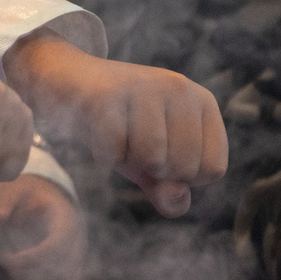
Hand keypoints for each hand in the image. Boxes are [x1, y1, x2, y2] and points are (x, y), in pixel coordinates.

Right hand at [0, 33, 225, 216]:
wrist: (67, 78)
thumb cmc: (118, 122)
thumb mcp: (150, 159)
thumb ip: (170, 189)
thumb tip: (174, 201)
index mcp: (202, 101)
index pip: (213, 169)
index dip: (183, 177)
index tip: (161, 153)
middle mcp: (179, 87)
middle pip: (184, 168)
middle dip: (154, 171)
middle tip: (133, 143)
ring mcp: (144, 87)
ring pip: (152, 159)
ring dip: (127, 161)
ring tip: (117, 136)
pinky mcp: (106, 94)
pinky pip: (114, 151)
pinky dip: (103, 155)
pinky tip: (97, 132)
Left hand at [0, 174, 85, 279]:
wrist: (44, 195)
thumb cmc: (26, 193)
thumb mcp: (13, 189)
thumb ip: (3, 202)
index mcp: (65, 220)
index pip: (55, 246)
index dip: (32, 258)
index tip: (5, 260)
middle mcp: (77, 241)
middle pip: (62, 270)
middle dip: (32, 275)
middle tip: (7, 266)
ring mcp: (77, 255)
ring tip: (15, 276)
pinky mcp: (72, 267)